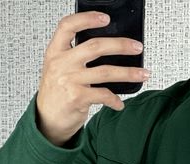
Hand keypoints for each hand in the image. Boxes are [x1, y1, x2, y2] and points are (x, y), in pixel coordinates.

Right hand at [36, 10, 150, 145]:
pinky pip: (103, 95)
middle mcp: (61, 64)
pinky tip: (120, 103)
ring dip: (128, 73)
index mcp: (55, 52)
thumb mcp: (58, 69)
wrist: (47, 119)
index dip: (87, 19)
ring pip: (105, 71)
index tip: (105, 18)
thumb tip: (107, 49)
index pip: (67, 26)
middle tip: (137, 47)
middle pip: (95, 47)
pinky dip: (115, 100)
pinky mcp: (77, 98)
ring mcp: (69, 81)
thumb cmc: (56, 94)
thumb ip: (75, 57)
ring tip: (143, 74)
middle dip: (120, 45)